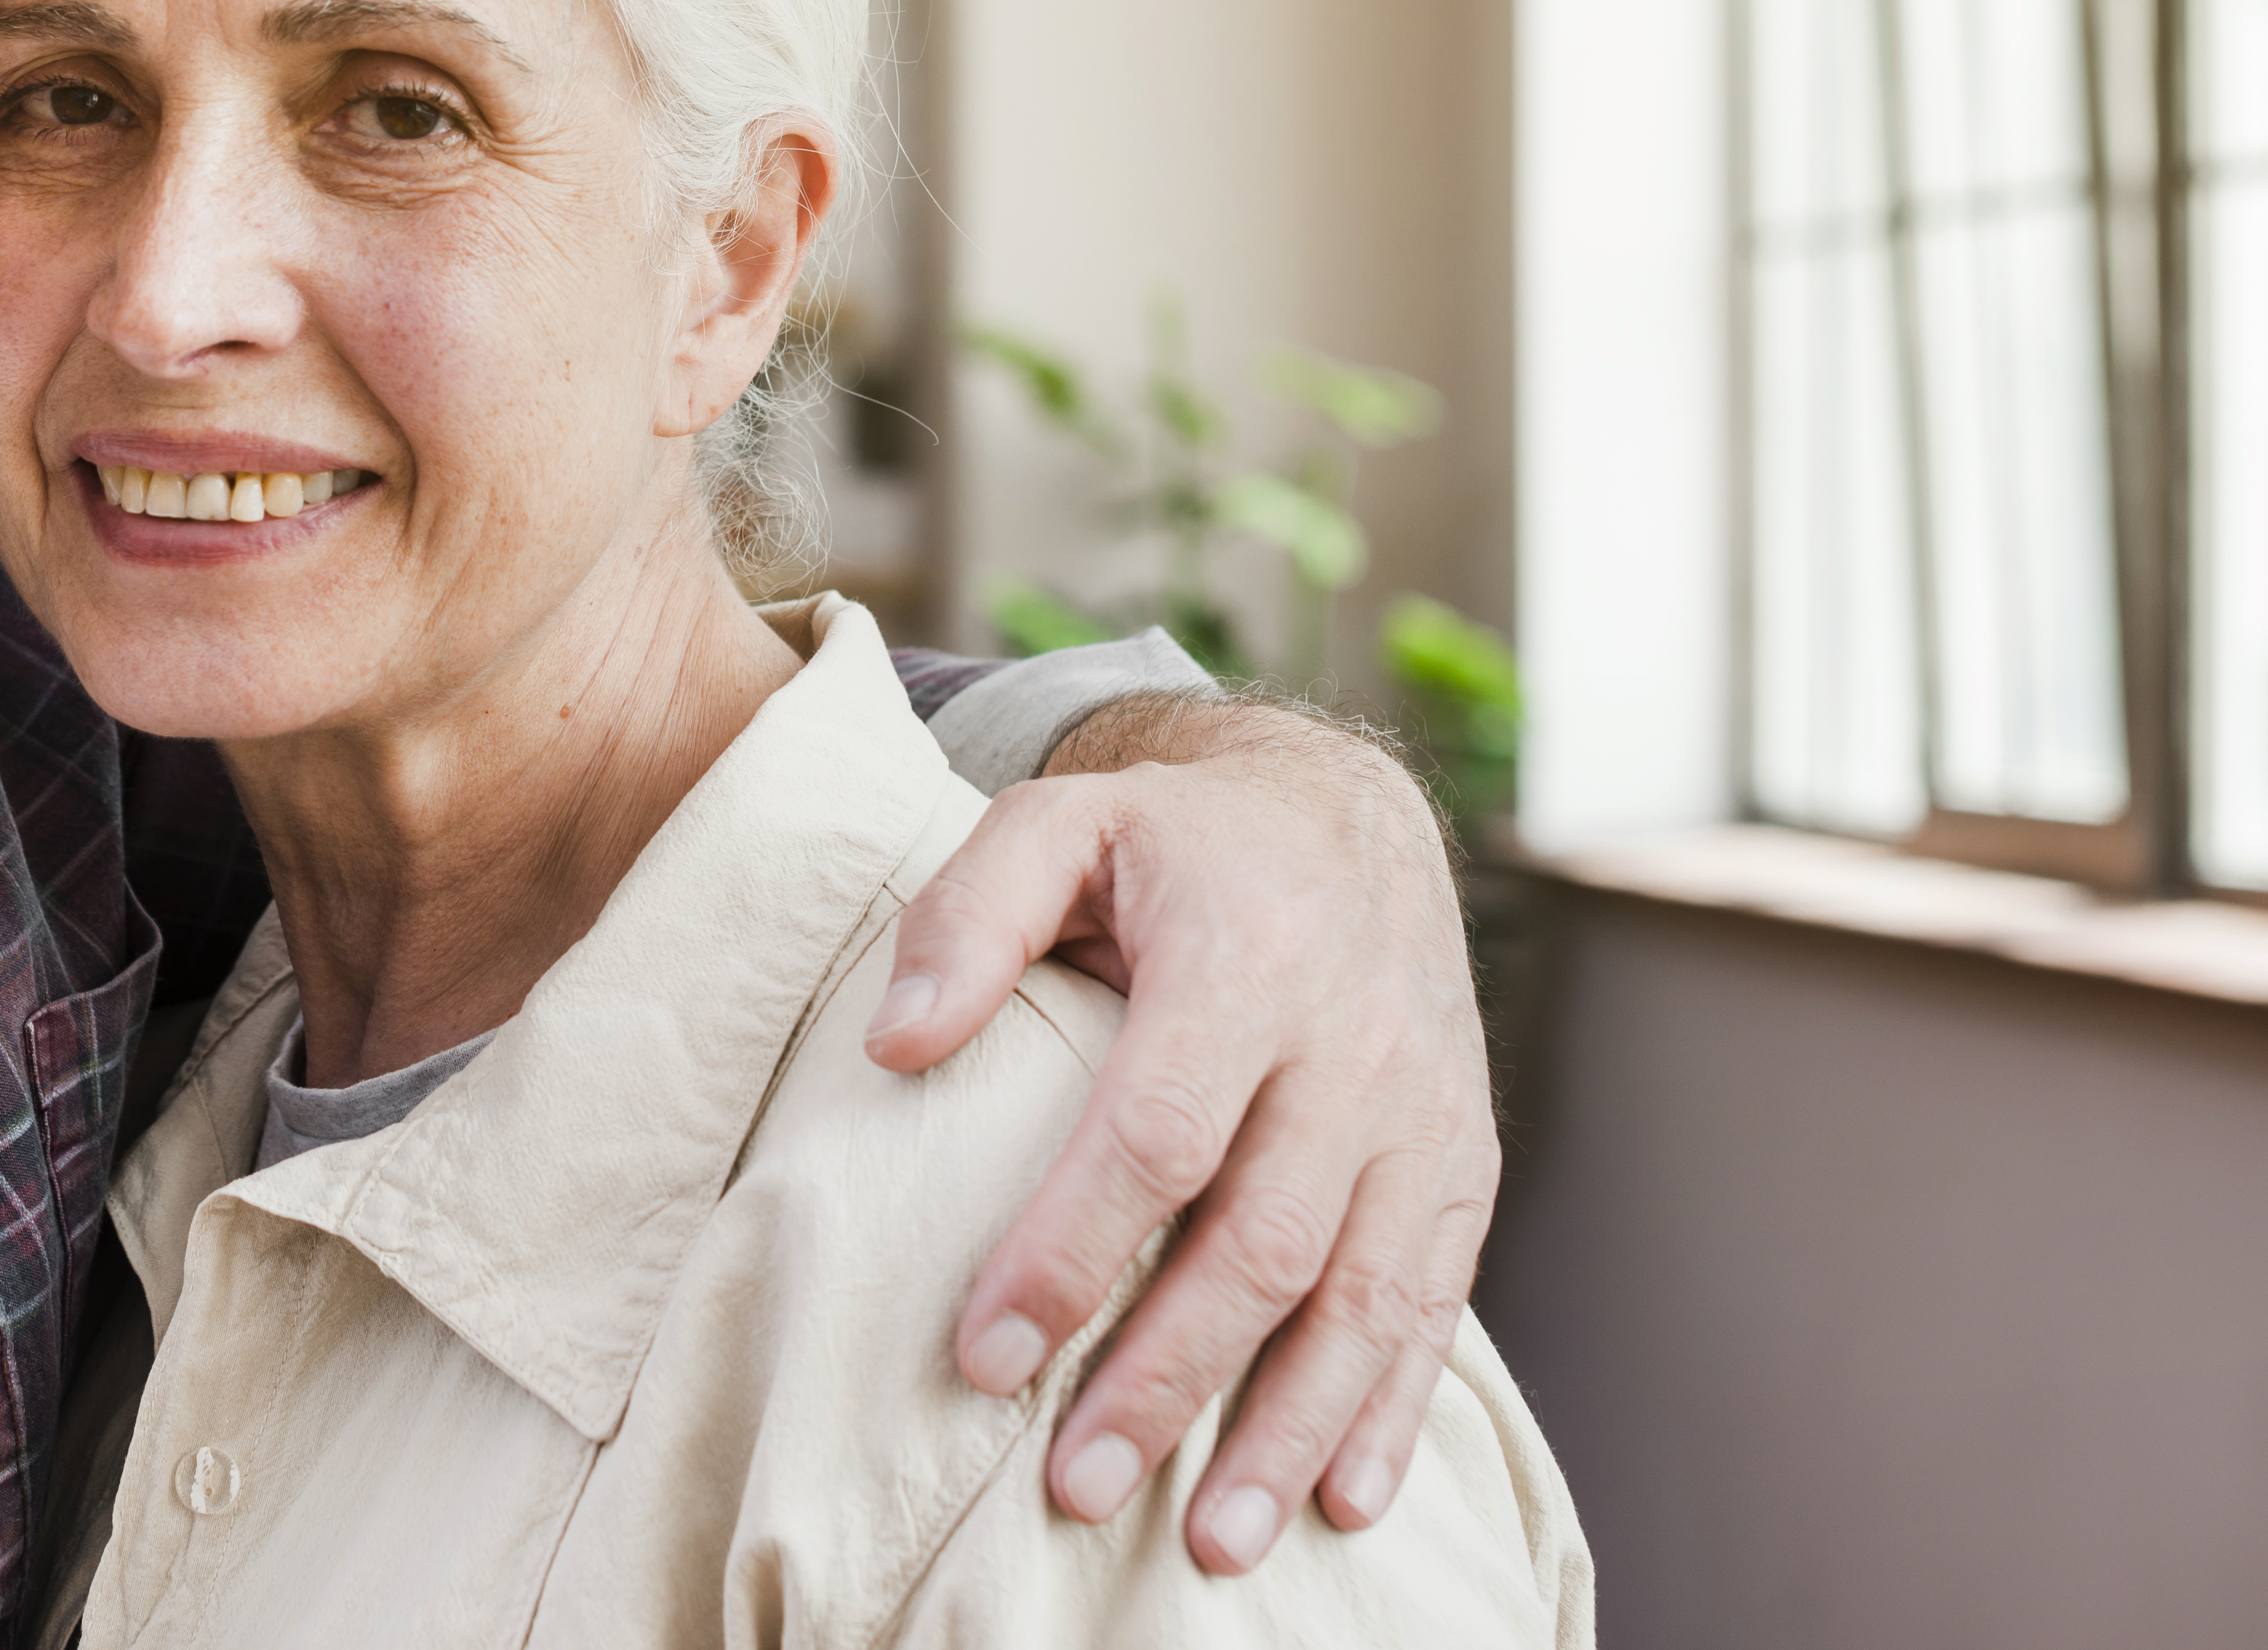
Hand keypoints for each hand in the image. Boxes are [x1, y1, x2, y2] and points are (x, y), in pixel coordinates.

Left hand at [861, 699, 1490, 1575]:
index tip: (984, 1355)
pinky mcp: (1466, 1156)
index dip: (1072, 1252)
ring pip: (1366, 1296)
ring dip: (1290, 1430)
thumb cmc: (1172, 840)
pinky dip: (1393, 1409)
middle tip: (1077, 1487)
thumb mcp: (1059, 820)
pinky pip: (1439, 1298)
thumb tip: (896, 1043)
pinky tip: (1340, 1500)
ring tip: (1213, 1548)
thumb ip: (967, 917)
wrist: (1348, 814)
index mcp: (1244, 957)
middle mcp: (1353, 1042)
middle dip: (1169, 1379)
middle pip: (1262, 1241)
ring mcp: (1424, 1108)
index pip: (1156, 1134)